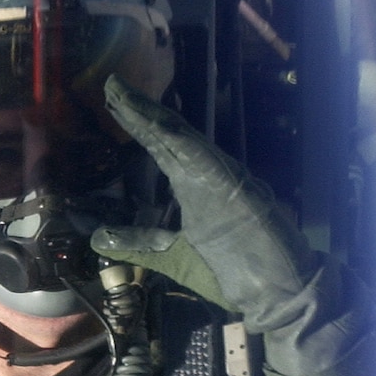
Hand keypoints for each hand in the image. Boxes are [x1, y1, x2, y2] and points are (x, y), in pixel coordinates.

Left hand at [90, 77, 365, 375]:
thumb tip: (97, 238)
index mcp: (192, 186)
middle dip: (140, 110)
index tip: (113, 99)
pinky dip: (184, 145)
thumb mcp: (170, 257)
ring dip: (155, 119)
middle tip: (112, 84)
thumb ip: (136, 244)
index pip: (160, 146)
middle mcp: (206, 176)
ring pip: (184, 142)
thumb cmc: (230, 272)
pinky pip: (207, 164)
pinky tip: (162, 128)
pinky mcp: (238, 192)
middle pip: (168, 135)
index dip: (137, 123)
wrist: (278, 292)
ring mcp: (223, 181)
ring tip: (127, 97)